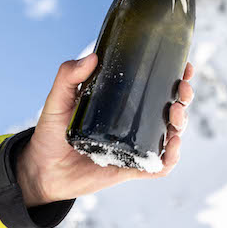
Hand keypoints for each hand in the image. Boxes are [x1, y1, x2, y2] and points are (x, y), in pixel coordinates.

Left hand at [16, 53, 195, 205]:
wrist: (41, 169)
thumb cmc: (51, 132)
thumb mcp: (58, 99)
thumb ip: (69, 76)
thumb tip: (93, 57)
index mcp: (123, 102)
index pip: (156, 86)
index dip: (175, 76)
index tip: (185, 67)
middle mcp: (134, 122)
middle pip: (171, 108)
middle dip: (184, 98)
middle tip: (182, 91)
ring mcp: (135, 146)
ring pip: (171, 134)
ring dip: (181, 123)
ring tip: (176, 114)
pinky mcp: (131, 168)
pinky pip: (158, 165)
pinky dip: (170, 157)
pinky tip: (171, 146)